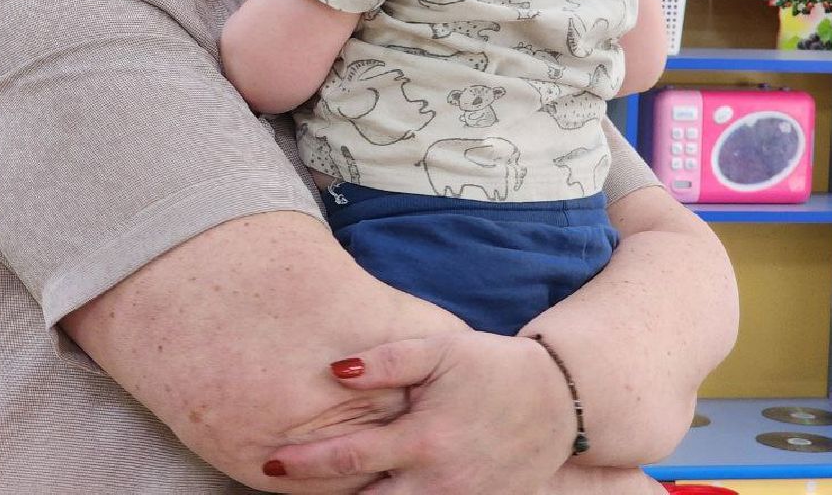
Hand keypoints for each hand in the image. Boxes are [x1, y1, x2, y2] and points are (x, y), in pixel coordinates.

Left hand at [261, 333, 575, 494]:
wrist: (559, 401)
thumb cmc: (491, 367)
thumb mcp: (440, 350)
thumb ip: (388, 361)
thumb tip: (335, 370)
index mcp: (424, 441)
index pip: (350, 458)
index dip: (307, 462)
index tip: (272, 461)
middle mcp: (439, 482)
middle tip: (284, 485)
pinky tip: (375, 492)